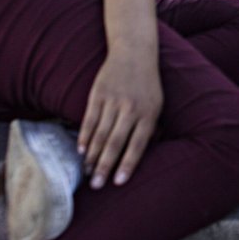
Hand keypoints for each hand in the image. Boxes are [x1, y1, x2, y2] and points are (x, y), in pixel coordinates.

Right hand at [78, 49, 162, 188]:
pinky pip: (89, 119)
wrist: (134, 54)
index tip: (118, 183)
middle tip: (97, 186)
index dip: (127, 165)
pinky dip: (85, 137)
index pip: (137, 145)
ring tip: (88, 172)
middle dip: (105, 166)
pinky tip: (82, 151)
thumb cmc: (148, 86)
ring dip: (93, 156)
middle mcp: (131, 108)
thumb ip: (149, 129)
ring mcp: (113, 101)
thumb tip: (138, 156)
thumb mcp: (157, 106)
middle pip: (115, 143)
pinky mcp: (98, 94)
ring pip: (100, 134)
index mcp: (148, 114)